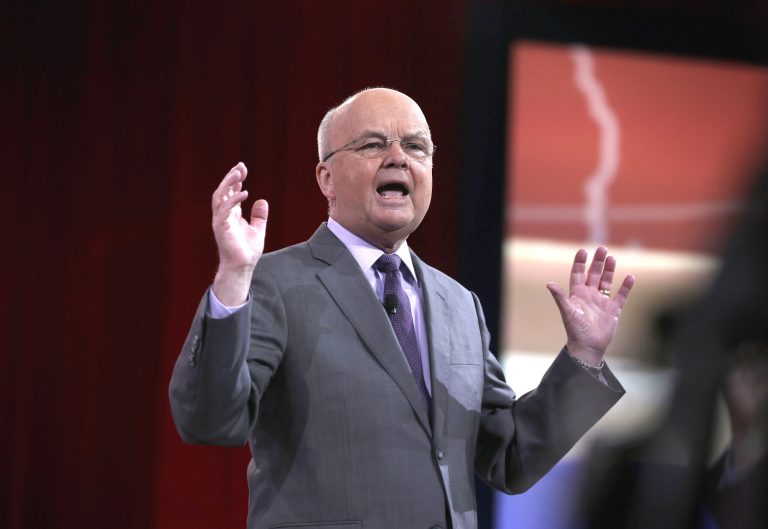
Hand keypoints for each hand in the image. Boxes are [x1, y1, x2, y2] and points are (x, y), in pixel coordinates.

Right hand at [211, 162, 268, 305]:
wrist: (242, 266)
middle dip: (231, 177)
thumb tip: (262, 201)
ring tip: (238, 173)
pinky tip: (244, 193)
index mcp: (231, 215)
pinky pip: (225, 210)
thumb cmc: (247, 251)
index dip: (235, 181)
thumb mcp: (258, 230)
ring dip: (228, 184)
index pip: (230, 193)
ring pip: (220, 197)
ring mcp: (221, 221)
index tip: (243, 169)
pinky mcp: (222, 228)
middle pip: (223, 191)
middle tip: (240, 166)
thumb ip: (259, 216)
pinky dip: (233, 200)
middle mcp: (223, 216)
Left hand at [546, 247, 633, 365]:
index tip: (583, 251)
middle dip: (597, 262)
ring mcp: (602, 301)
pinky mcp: (613, 309)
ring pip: (606, 281)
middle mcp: (589, 295)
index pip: (577, 274)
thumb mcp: (567, 312)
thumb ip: (560, 297)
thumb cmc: (575, 330)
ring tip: (612, 258)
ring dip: (609, 270)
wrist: (588, 346)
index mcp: (577, 294)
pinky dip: (626, 287)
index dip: (580, 263)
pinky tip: (630, 277)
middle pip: (593, 274)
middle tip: (602, 249)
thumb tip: (549, 284)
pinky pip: (621, 295)